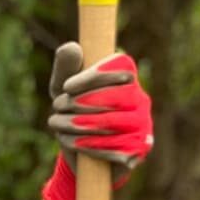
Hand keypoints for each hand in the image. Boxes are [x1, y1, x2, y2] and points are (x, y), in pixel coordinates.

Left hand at [41, 42, 153, 199]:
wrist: (78, 152)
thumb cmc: (72, 111)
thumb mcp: (62, 89)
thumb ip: (65, 67)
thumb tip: (73, 47)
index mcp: (126, 77)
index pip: (121, 67)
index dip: (95, 75)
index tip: (67, 86)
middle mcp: (140, 98)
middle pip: (120, 96)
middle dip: (82, 101)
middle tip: (57, 106)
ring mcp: (143, 125)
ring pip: (116, 123)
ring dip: (79, 124)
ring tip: (56, 123)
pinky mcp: (138, 149)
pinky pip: (119, 148)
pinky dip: (89, 146)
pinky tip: (70, 143)